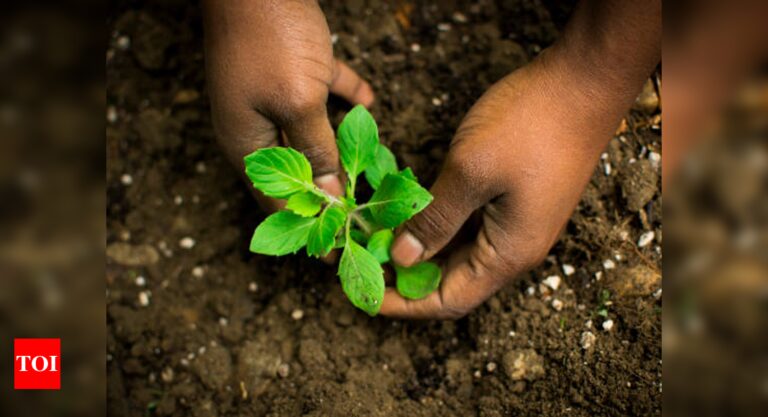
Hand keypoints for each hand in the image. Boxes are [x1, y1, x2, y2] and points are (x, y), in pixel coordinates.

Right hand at [203, 0, 373, 210]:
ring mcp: (271, 96)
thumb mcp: (297, 102)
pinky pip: (321, 93)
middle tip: (360, 219)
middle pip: (297, 173)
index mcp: (247, 144)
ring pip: (310, 135)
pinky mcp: (290, 67)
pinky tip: (369, 103)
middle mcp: (256, 126)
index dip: (308, 228)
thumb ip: (316, 151)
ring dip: (337, 152)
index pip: (277, 201)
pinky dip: (344, 99)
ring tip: (367, 176)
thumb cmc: (271, 39)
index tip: (338, 252)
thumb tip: (330, 198)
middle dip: (328, 195)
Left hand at [379, 0, 660, 318]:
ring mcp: (517, 223)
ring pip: (459, 252)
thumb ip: (435, 220)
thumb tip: (402, 259)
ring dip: (418, 247)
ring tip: (375, 235)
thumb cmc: (530, 124)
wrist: (585, 82)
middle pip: (453, 280)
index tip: (363, 291)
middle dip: (404, 275)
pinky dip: (437, 223)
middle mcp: (514, 247)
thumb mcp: (471, 171)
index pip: (449, 301)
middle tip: (360, 256)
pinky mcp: (514, 198)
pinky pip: (470, 225)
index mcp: (508, 253)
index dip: (403, 303)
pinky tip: (408, 209)